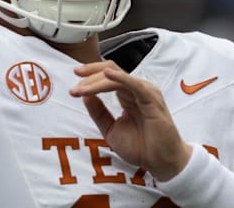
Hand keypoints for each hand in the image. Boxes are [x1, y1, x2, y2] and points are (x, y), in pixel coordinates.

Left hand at [69, 61, 191, 180]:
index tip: (73, 82)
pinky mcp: (152, 100)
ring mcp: (145, 93)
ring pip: (118, 77)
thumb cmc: (140, 146)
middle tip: (75, 84)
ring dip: (97, 81)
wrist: (160, 162)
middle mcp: (136, 90)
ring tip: (82, 89)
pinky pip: (134, 84)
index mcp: (127, 95)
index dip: (90, 75)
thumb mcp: (110, 129)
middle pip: (111, 71)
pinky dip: (120, 78)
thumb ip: (98, 112)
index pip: (107, 76)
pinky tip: (107, 75)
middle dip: (90, 74)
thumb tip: (85, 96)